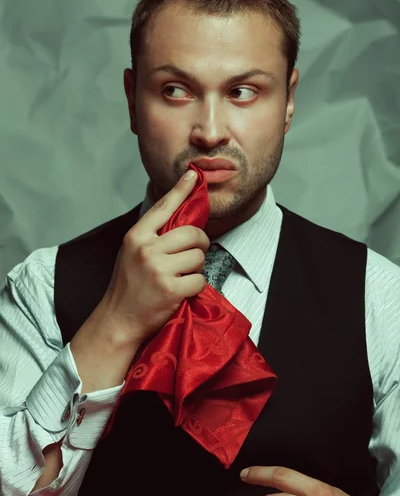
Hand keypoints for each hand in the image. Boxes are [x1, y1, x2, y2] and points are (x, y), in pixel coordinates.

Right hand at [97, 168, 209, 348]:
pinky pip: (200, 279)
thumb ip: (152, 236)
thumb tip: (180, 219)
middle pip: (192, 233)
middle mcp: (147, 249)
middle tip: (194, 253)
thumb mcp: (131, 253)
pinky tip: (181, 291)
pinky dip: (195, 286)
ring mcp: (159, 269)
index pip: (163, 206)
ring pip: (199, 256)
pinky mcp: (171, 289)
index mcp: (136, 236)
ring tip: (180, 276)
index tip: (194, 175)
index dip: (181, 189)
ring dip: (196, 267)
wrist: (118, 320)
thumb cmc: (127, 286)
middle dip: (200, 243)